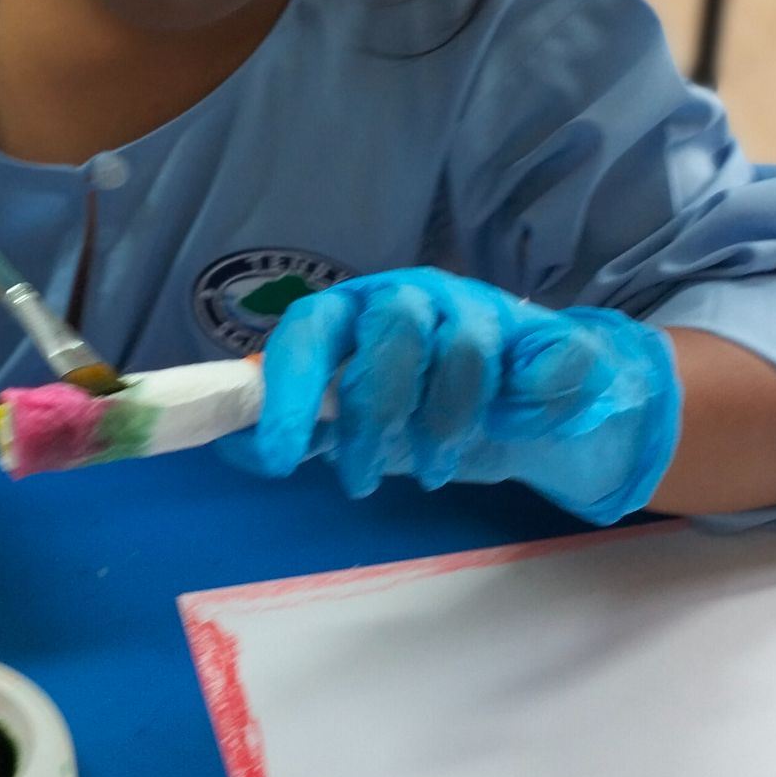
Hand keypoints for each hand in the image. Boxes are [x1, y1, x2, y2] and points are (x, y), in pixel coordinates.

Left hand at [241, 269, 681, 525]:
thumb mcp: (352, 426)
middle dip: (375, 415)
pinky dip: (526, 408)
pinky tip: (511, 428)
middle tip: (363, 480)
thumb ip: (302, 429)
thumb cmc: (417, 412)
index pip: (311, 329)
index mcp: (353, 311)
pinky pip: (540, 365)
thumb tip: (232, 445)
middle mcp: (413, 296)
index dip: (290, 391)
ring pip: (464, 350)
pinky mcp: (543, 334)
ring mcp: (481, 308)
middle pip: (392, 331)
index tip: (279, 458)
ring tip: (433, 472)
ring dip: (446, 424)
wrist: (523, 412)